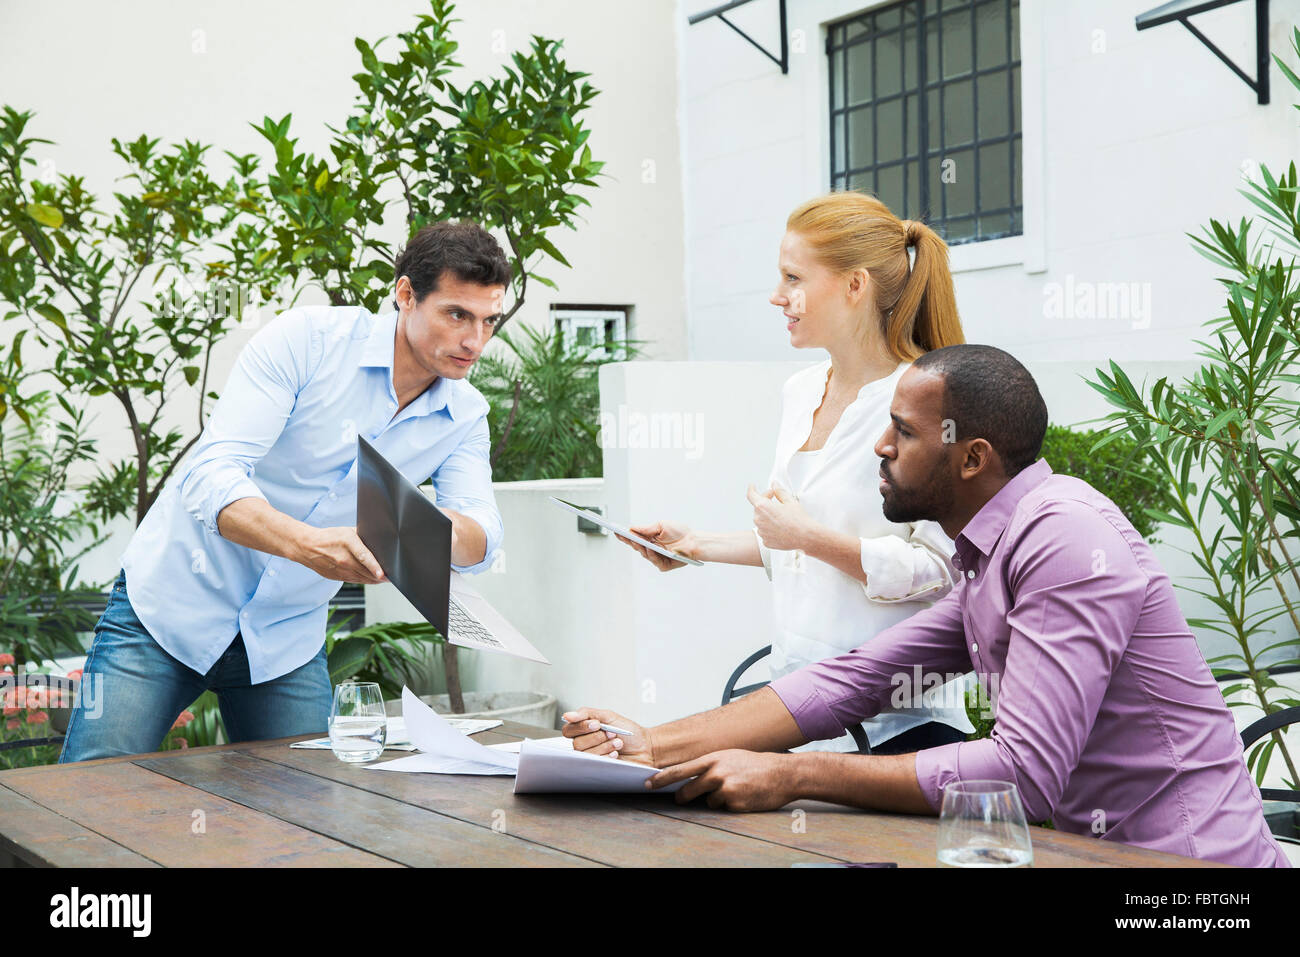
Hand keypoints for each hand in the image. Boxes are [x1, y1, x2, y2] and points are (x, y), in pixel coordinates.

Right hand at [294, 525, 386, 583]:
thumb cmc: (329, 537)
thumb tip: (378, 540)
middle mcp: (344, 559)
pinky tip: (372, 579)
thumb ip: (363, 536)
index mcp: (347, 543)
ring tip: (384, 579)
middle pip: (366, 571)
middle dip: (381, 576)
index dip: (375, 567)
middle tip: (392, 576)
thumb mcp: (347, 531)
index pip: (364, 557)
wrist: (307, 547)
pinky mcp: (337, 577)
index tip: (383, 574)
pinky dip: (365, 580)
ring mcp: (340, 570)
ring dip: (374, 580)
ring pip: (362, 579)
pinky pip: (355, 581)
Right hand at [560, 707, 655, 765]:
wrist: (645, 747)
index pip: (568, 730)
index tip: (597, 725)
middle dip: (597, 737)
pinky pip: (594, 764)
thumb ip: (587, 713)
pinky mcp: (598, 768)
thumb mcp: (608, 716)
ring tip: (617, 743)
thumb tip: (567, 715)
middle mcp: (585, 744)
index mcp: (584, 730)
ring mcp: (591, 758)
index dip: (581, 727)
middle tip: (612, 733)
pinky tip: (616, 754)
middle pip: (576, 743)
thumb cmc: (628, 732)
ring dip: (604, 746)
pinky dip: (607, 756)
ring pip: (585, 754)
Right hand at [616, 521, 699, 571]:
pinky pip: (655, 561)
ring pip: (644, 554)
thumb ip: (646, 528)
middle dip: (629, 541)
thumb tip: (632, 528)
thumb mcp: (661, 525)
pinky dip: (652, 555)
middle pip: (636, 546)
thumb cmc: (680, 532)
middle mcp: (652, 549)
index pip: (634, 538)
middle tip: (622, 536)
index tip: (616, 531)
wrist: (694, 541)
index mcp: (650, 539)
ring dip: (640, 547)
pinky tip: (651, 549)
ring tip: (636, 541)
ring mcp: (657, 557)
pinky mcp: (664, 565)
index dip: (625, 535)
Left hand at [648, 749, 799, 810]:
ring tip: (735, 788)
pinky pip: (724, 808)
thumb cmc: (755, 763)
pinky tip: (743, 795)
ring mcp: (726, 789)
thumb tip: (690, 778)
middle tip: (680, 799)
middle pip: (689, 790)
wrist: (782, 773)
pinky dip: (730, 805)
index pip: (681, 770)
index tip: (648, 783)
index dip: (662, 778)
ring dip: (716, 799)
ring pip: (708, 801)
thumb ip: (710, 765)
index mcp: (714, 759)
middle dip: (683, 797)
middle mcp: (717, 773)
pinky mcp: (735, 804)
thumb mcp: (729, 756)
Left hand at [747, 484, 817, 551]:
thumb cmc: (799, 519)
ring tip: (781, 517)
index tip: (753, 487)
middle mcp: (759, 520)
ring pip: (761, 520)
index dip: (752, 489)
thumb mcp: (790, 501)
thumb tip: (774, 484)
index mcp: (763, 507)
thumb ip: (779, 491)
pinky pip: (765, 531)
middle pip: (757, 508)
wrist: (806, 537)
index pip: (751, 495)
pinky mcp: (766, 541)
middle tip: (776, 501)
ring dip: (767, 516)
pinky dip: (770, 528)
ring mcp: (761, 532)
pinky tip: (781, 527)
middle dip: (765, 503)